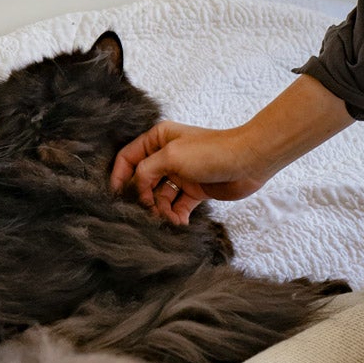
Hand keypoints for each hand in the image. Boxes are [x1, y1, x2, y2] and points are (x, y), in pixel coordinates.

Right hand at [110, 121, 270, 222]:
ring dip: (160, 211)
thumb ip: (146, 170)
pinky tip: (179, 224)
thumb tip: (136, 188)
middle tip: (144, 213)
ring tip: (165, 221)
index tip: (115, 196)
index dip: (119, 176)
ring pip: (159, 196)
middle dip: (142, 198)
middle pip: (142, 180)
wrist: (249, 162)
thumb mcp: (171, 156)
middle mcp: (167, 155)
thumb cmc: (211, 152)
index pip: (128, 157)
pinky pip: (177, 206)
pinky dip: (175, 216)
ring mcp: (181, 173)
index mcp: (158, 139)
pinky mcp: (194, 190)